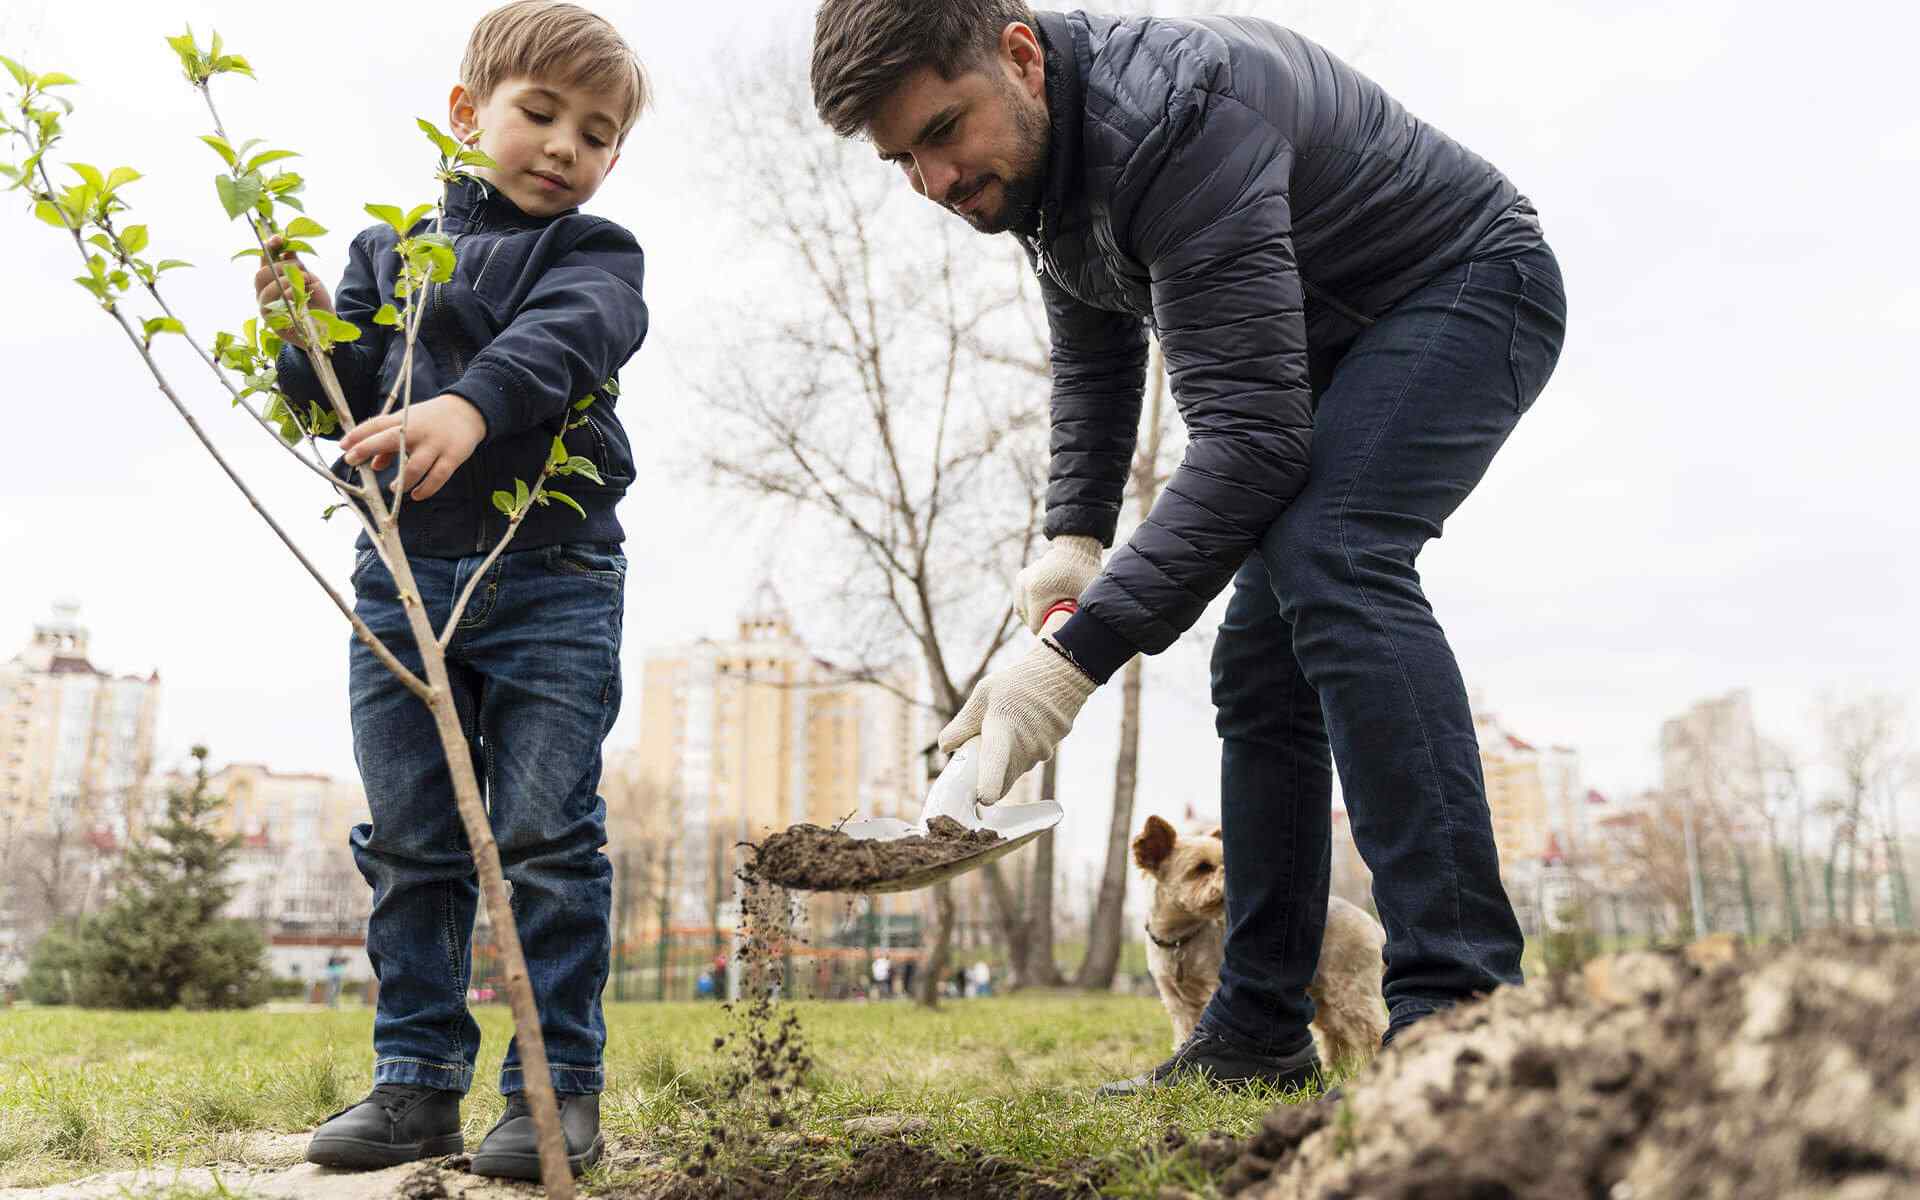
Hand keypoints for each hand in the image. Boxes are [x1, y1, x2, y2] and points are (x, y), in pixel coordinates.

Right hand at [254, 236, 334, 349]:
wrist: (325, 327)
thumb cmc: (315, 302)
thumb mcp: (308, 278)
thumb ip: (295, 263)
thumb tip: (286, 245)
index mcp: (271, 281)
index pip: (263, 261)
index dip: (269, 248)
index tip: (279, 239)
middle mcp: (263, 293)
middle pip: (262, 273)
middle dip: (282, 268)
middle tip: (301, 272)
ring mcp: (265, 307)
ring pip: (266, 286)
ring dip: (288, 281)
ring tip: (304, 284)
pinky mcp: (271, 320)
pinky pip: (273, 303)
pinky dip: (288, 294)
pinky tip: (298, 295)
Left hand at [340, 395, 486, 500]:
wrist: (468, 411)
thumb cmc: (431, 420)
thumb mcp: (409, 425)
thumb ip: (389, 444)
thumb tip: (373, 465)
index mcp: (405, 419)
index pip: (377, 424)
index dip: (358, 435)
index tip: (343, 447)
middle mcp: (417, 431)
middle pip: (389, 440)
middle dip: (368, 449)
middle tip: (353, 461)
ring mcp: (435, 444)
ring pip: (414, 467)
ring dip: (400, 481)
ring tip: (393, 489)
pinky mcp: (452, 457)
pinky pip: (437, 478)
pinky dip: (425, 490)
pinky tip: (416, 495)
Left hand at [938, 640, 1096, 804]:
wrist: (1060, 675)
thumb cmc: (1017, 683)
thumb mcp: (984, 694)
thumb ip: (964, 723)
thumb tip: (945, 746)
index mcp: (1003, 727)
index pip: (996, 760)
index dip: (990, 782)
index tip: (983, 800)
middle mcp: (1024, 746)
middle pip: (1002, 779)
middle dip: (987, 777)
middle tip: (981, 751)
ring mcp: (1041, 752)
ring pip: (1015, 771)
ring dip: (1005, 762)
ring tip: (1007, 729)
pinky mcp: (1050, 753)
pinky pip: (1028, 762)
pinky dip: (1020, 754)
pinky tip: (1023, 730)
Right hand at [1014, 535, 1102, 633]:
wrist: (1077, 549)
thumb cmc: (1085, 574)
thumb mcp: (1087, 597)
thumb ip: (1083, 619)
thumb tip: (1081, 642)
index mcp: (1037, 591)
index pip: (1035, 626)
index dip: (1049, 631)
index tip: (1063, 630)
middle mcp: (1024, 585)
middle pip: (1028, 620)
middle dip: (1043, 624)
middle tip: (1061, 622)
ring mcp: (1021, 581)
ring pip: (1023, 613)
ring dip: (1036, 617)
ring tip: (1053, 616)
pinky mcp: (1021, 578)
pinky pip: (1022, 602)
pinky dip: (1031, 609)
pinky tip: (1045, 609)